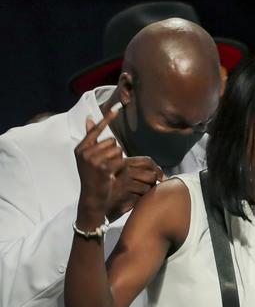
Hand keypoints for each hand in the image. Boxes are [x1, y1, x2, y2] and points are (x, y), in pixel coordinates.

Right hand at [74, 104, 125, 227]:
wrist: (92, 199)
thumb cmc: (93, 177)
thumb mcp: (88, 157)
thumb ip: (90, 138)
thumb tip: (89, 118)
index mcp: (81, 148)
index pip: (96, 130)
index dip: (107, 118)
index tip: (117, 107)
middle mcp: (85, 152)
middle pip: (112, 141)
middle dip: (114, 152)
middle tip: (106, 166)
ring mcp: (93, 160)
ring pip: (118, 150)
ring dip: (118, 160)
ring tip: (109, 171)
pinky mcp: (103, 168)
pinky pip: (120, 160)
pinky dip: (120, 167)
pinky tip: (112, 175)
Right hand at [106, 156, 162, 220]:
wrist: (93, 208)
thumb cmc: (108, 193)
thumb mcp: (116, 176)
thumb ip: (132, 169)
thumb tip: (158, 171)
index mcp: (121, 162)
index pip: (147, 161)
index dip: (157, 169)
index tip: (161, 177)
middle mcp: (123, 170)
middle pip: (151, 173)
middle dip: (153, 182)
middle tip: (147, 188)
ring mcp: (124, 182)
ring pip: (148, 186)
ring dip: (147, 192)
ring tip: (138, 195)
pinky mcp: (125, 194)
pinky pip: (143, 196)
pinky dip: (141, 200)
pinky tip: (134, 202)